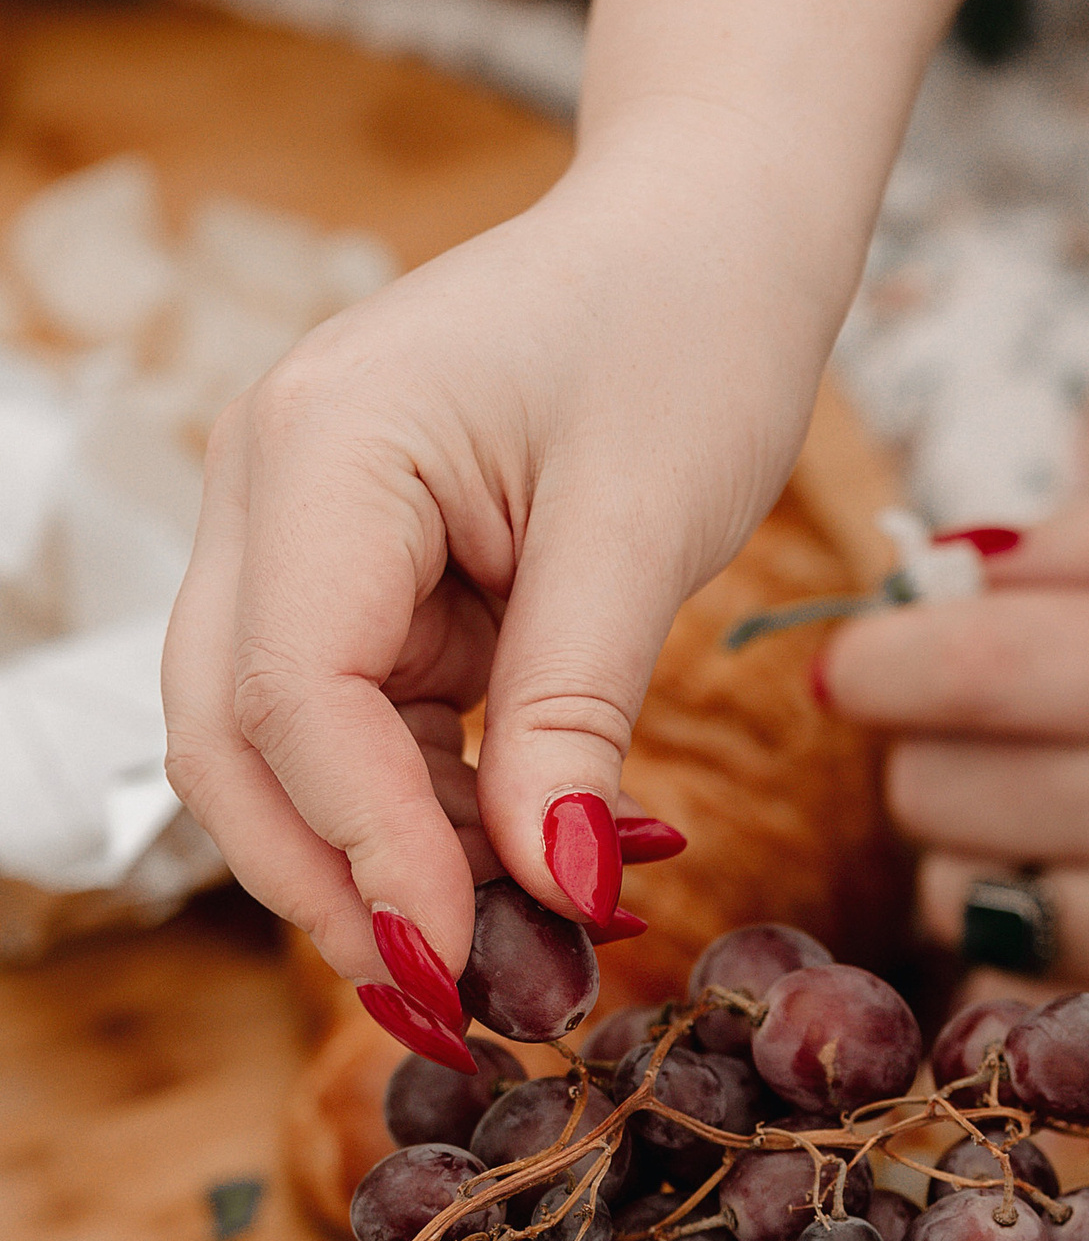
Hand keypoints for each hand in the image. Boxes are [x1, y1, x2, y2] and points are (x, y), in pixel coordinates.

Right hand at [162, 134, 847, 992]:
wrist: (701, 235)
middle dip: (335, 885)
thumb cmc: (685, 332)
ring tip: (537, 954)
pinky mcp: (364, 582)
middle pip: (236, 742)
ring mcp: (304, 539)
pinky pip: (365, 732)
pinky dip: (440, 817)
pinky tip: (549, 870)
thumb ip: (577, 712)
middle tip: (461, 1005)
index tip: (463, 963)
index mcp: (322, 451)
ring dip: (395, 866)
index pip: (292, 694)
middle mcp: (271, 494)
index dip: (368, 848)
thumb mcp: (645, 527)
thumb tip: (554, 888)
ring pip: (288, 755)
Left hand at [819, 506, 1088, 1073]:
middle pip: (930, 784)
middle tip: (1007, 755)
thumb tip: (920, 573)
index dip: (875, 661)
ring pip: (950, 893)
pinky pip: (999, 991)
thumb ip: (1087, 561)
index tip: (854, 666)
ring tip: (1079, 845)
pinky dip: (1020, 961)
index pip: (969, 666)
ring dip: (976, 864)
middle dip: (932, 758)